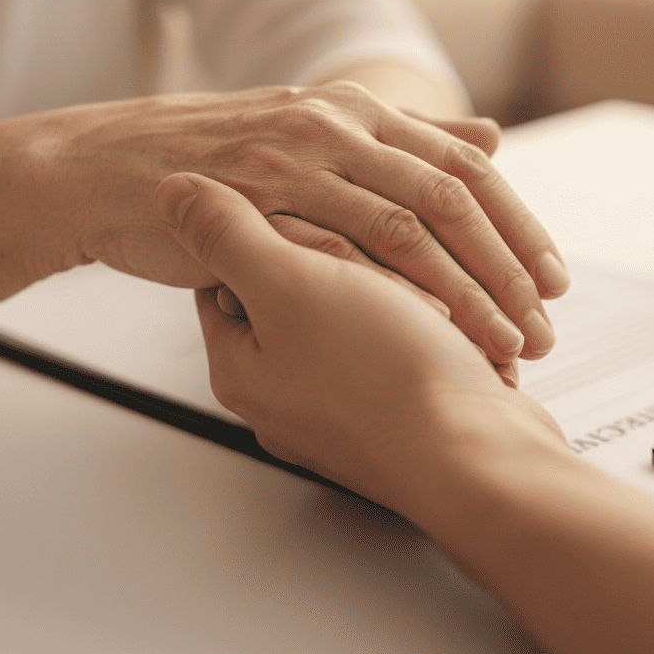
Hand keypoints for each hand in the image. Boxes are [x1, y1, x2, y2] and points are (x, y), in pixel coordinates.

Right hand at [50, 81, 566, 362]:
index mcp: (356, 111)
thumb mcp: (317, 129)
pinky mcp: (254, 207)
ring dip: (463, 289)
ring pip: (405, 228)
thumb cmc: (215, 158)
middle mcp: (333, 128)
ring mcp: (294, 164)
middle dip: (507, 264)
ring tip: (502, 340)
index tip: (552, 275)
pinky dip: (387, 298)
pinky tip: (418, 332)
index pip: (463, 168)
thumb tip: (489, 136)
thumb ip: (406, 137)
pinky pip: (335, 254)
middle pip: (450, 196)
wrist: (108, 168)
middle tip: (544, 319)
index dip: (518, 224)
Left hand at [156, 172, 565, 509]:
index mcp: (241, 367)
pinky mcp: (398, 408)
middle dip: (323, 253)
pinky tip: (438, 306)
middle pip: (285, 295)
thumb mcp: (290, 286)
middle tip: (354, 224)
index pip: (221, 277)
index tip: (284, 202)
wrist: (480, 459)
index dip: (252, 229)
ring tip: (407, 260)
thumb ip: (230, 236)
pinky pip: (394, 343)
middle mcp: (284, 393)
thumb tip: (172, 194)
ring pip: (348, 316)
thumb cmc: (386, 381)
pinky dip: (414, 317)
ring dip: (376, 282)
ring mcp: (343, 407)